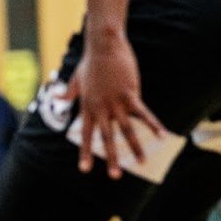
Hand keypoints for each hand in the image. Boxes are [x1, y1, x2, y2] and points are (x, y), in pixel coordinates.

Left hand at [64, 29, 165, 178]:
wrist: (103, 45)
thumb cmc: (90, 61)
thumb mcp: (75, 78)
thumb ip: (68, 93)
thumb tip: (57, 99)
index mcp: (88, 107)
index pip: (86, 134)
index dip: (85, 153)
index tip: (84, 170)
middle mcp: (101, 108)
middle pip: (106, 138)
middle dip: (111, 158)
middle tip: (115, 176)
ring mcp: (116, 102)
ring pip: (127, 130)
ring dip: (135, 147)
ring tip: (142, 163)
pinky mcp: (131, 93)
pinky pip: (144, 113)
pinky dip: (154, 125)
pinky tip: (163, 136)